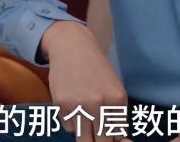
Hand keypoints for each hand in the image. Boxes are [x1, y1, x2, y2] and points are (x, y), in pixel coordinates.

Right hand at [40, 21, 127, 141]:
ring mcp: (80, 104)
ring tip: (84, 115)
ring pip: (83, 138)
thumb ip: (115, 114)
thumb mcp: (113, 88)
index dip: (111, 138)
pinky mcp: (62, 103)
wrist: (72, 46)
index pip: (117, 136)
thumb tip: (116, 141)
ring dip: (84, 132)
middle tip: (95, 133)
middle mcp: (99, 102)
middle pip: (101, 141)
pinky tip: (72, 104)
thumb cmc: (95, 69)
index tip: (106, 134)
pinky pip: (69, 127)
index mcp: (117, 99)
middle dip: (99, 140)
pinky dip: (71, 122)